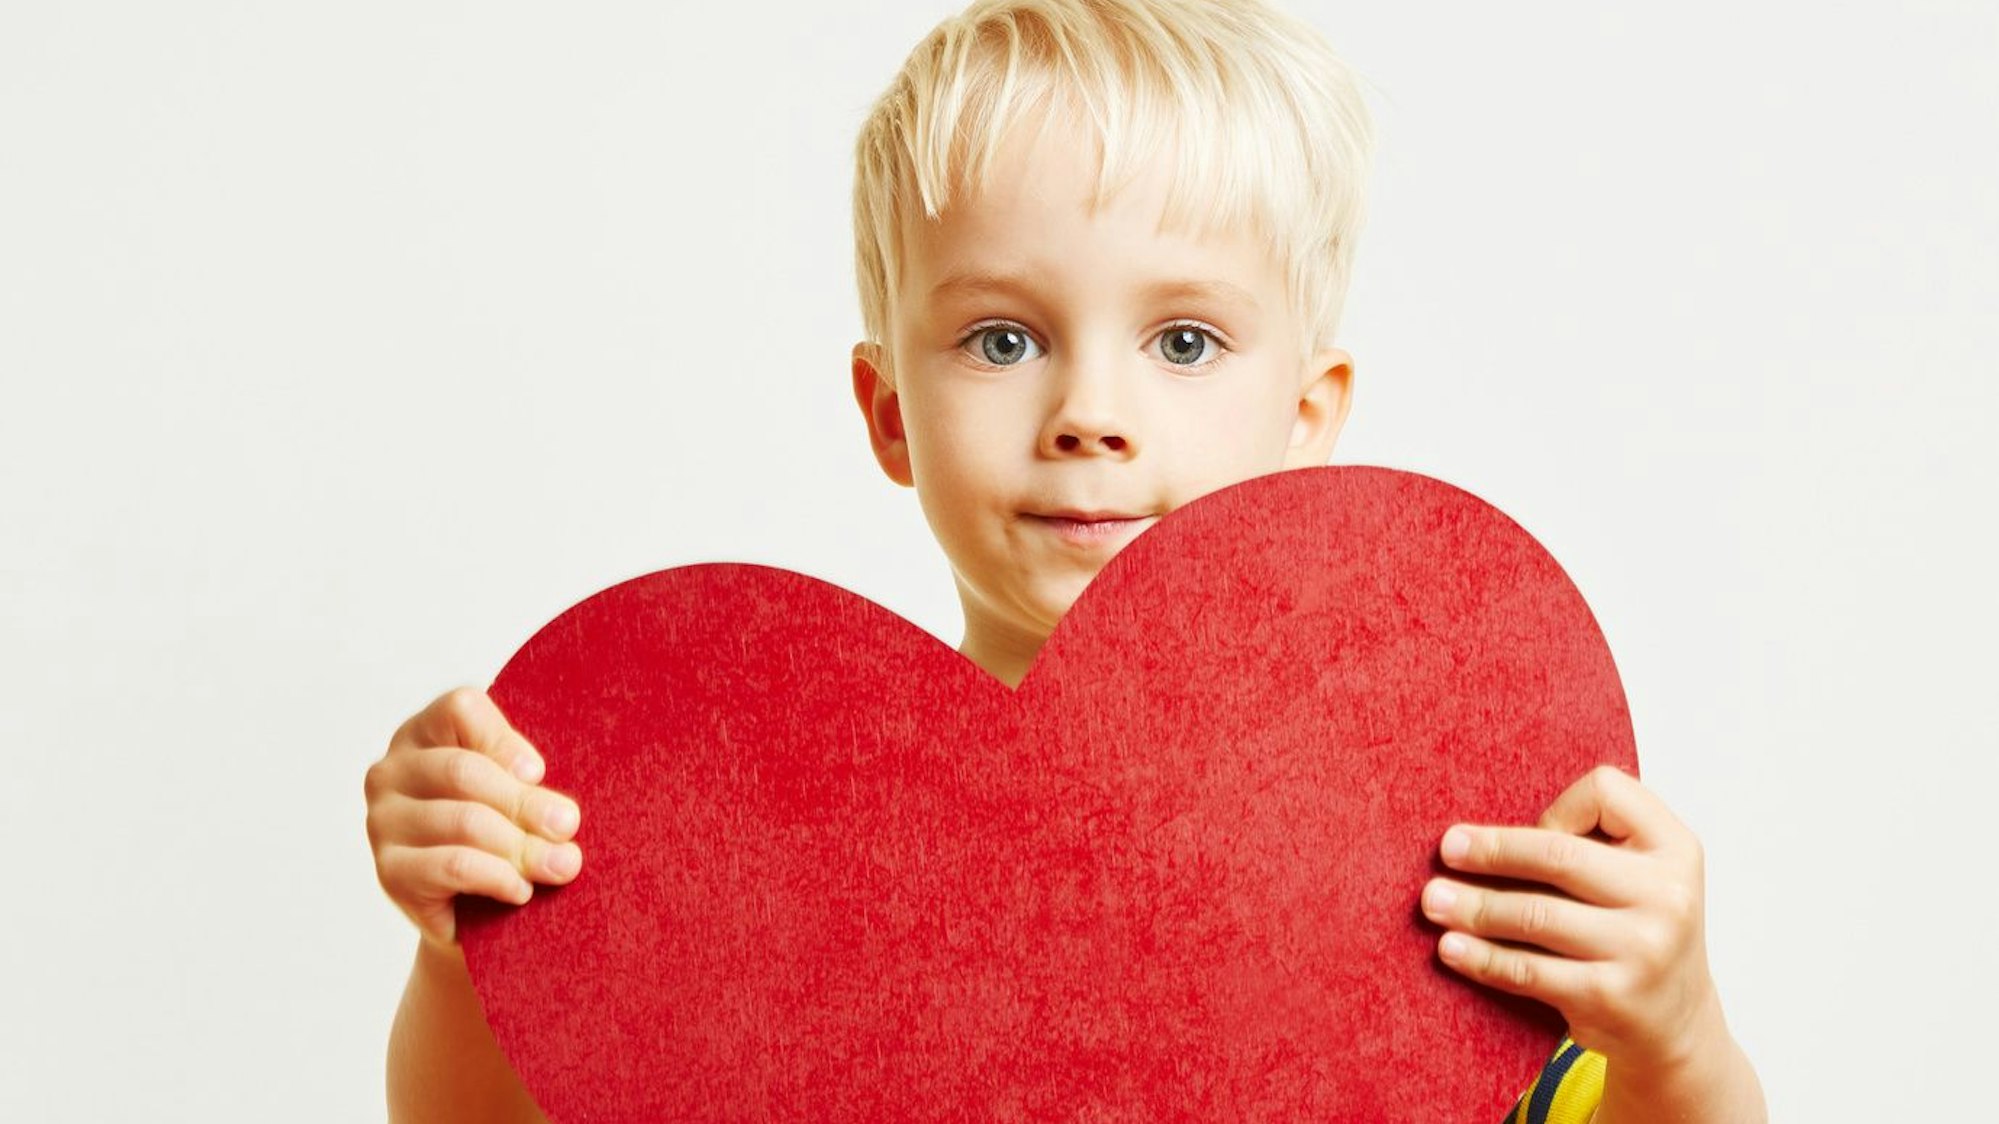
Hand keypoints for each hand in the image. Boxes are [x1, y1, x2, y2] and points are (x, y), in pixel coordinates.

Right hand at [365, 687, 584, 949]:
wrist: (471, 910)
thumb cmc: (500, 834)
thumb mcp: (515, 795)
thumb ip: (529, 787)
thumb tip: (562, 819)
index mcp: (424, 734)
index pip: (459, 709)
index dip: (504, 740)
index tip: (539, 772)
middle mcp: (391, 772)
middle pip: (465, 771)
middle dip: (526, 802)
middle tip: (567, 827)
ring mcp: (383, 822)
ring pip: (464, 821)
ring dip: (522, 847)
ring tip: (560, 866)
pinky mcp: (390, 871)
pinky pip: (453, 866)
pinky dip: (498, 877)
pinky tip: (522, 890)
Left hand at [1419, 765, 1729, 1073]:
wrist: (1674, 1024)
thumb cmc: (1637, 932)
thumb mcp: (1641, 875)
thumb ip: (1593, 842)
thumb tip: (1483, 834)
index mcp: (1676, 849)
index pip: (1607, 792)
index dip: (1561, 808)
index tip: (1537, 832)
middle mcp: (1667, 896)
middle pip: (1557, 855)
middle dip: (1492, 851)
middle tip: (1447, 850)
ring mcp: (1642, 950)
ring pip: (1534, 914)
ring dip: (1474, 906)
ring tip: (1434, 901)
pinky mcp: (1609, 997)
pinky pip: (1527, 970)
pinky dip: (1482, 957)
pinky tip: (1450, 947)